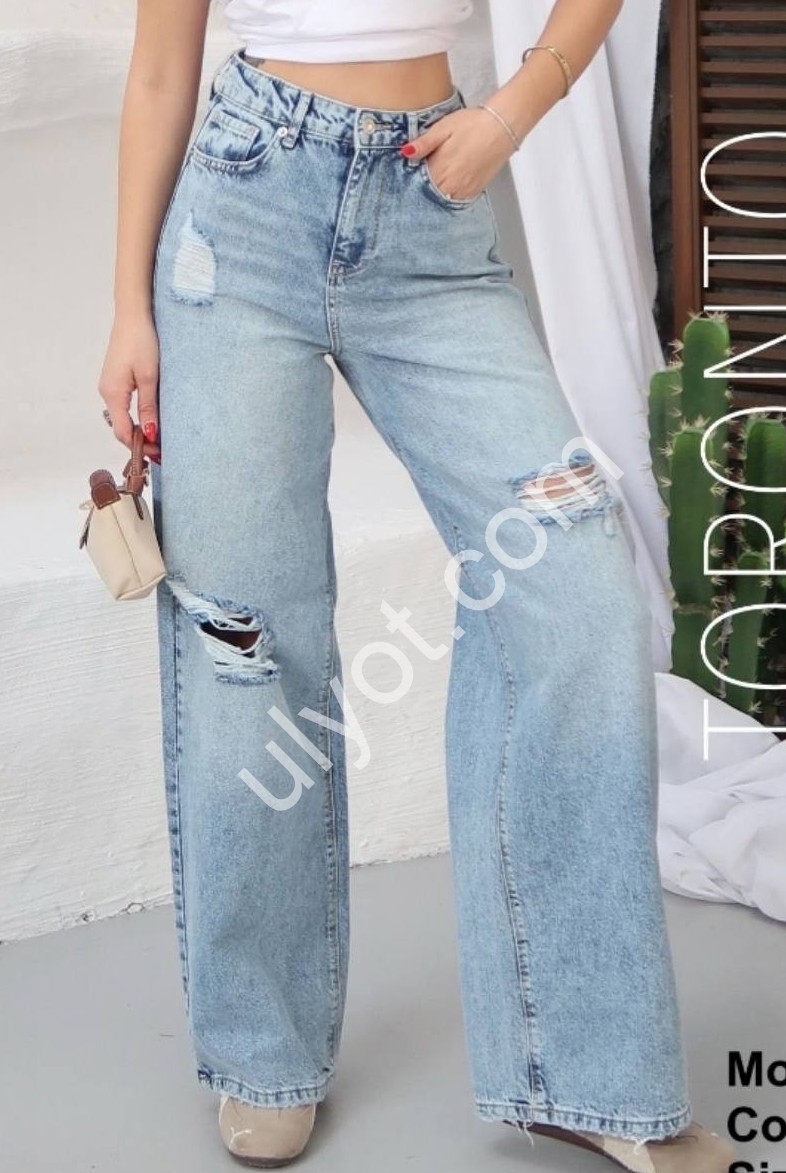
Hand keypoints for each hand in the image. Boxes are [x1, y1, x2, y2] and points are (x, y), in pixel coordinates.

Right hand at [98, 311, 161, 461]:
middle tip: (163, 451)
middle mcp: (107, 392)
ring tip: (160, 439)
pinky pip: (124, 406)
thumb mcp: (149, 377)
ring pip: (123, 418)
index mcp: (113, 394)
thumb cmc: (142, 341)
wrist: (133, 315)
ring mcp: (110, 386)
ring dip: (139, 430)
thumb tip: (150, 434)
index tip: (160, 454)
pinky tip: (151, 420)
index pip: (123, 432)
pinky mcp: (116, 380)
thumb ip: (149, 407)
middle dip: (140, 442)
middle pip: (121, 427)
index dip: (140, 447)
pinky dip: (137, 417)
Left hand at [400, 104, 516, 202]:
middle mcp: (450, 184)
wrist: (501, 127)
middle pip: (429, 193)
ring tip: (443, 172)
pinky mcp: (474, 191)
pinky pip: (457, 198)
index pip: (417, 182)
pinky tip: (453, 178)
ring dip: (438, 189)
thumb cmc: (473, 125)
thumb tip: (405, 153)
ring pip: (443, 197)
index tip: (413, 169)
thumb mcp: (443, 128)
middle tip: (428, 170)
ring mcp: (463, 190)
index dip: (413, 177)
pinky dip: (452, 191)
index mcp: (439, 169)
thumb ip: (424, 144)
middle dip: (424, 185)